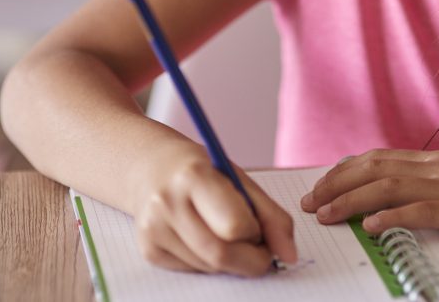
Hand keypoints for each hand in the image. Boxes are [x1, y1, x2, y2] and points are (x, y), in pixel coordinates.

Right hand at [132, 145, 296, 275]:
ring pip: (209, 267)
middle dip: (250, 259)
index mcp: (194, 175)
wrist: (150, 167)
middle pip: (221, 254)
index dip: (255, 232)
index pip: (235, 225)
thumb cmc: (201, 170)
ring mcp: (153, 228)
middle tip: (259, 249)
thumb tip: (290, 256)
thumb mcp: (238, 178)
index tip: (259, 227)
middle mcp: (167, 202)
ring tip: (226, 235)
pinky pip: (193, 270)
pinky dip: (209, 262)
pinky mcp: (148, 250)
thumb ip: (270, 215)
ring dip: (231, 261)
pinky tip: (203, 238)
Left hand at [300, 147, 438, 238]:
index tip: (321, 182)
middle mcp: (437, 168)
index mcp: (438, 161)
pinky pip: (422, 210)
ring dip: (350, 200)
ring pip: (387, 186)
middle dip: (335, 184)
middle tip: (309, 201)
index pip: (378, 158)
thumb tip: (416, 190)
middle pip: (372, 168)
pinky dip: (392, 216)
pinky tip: (372, 226)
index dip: (344, 170)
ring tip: (325, 214)